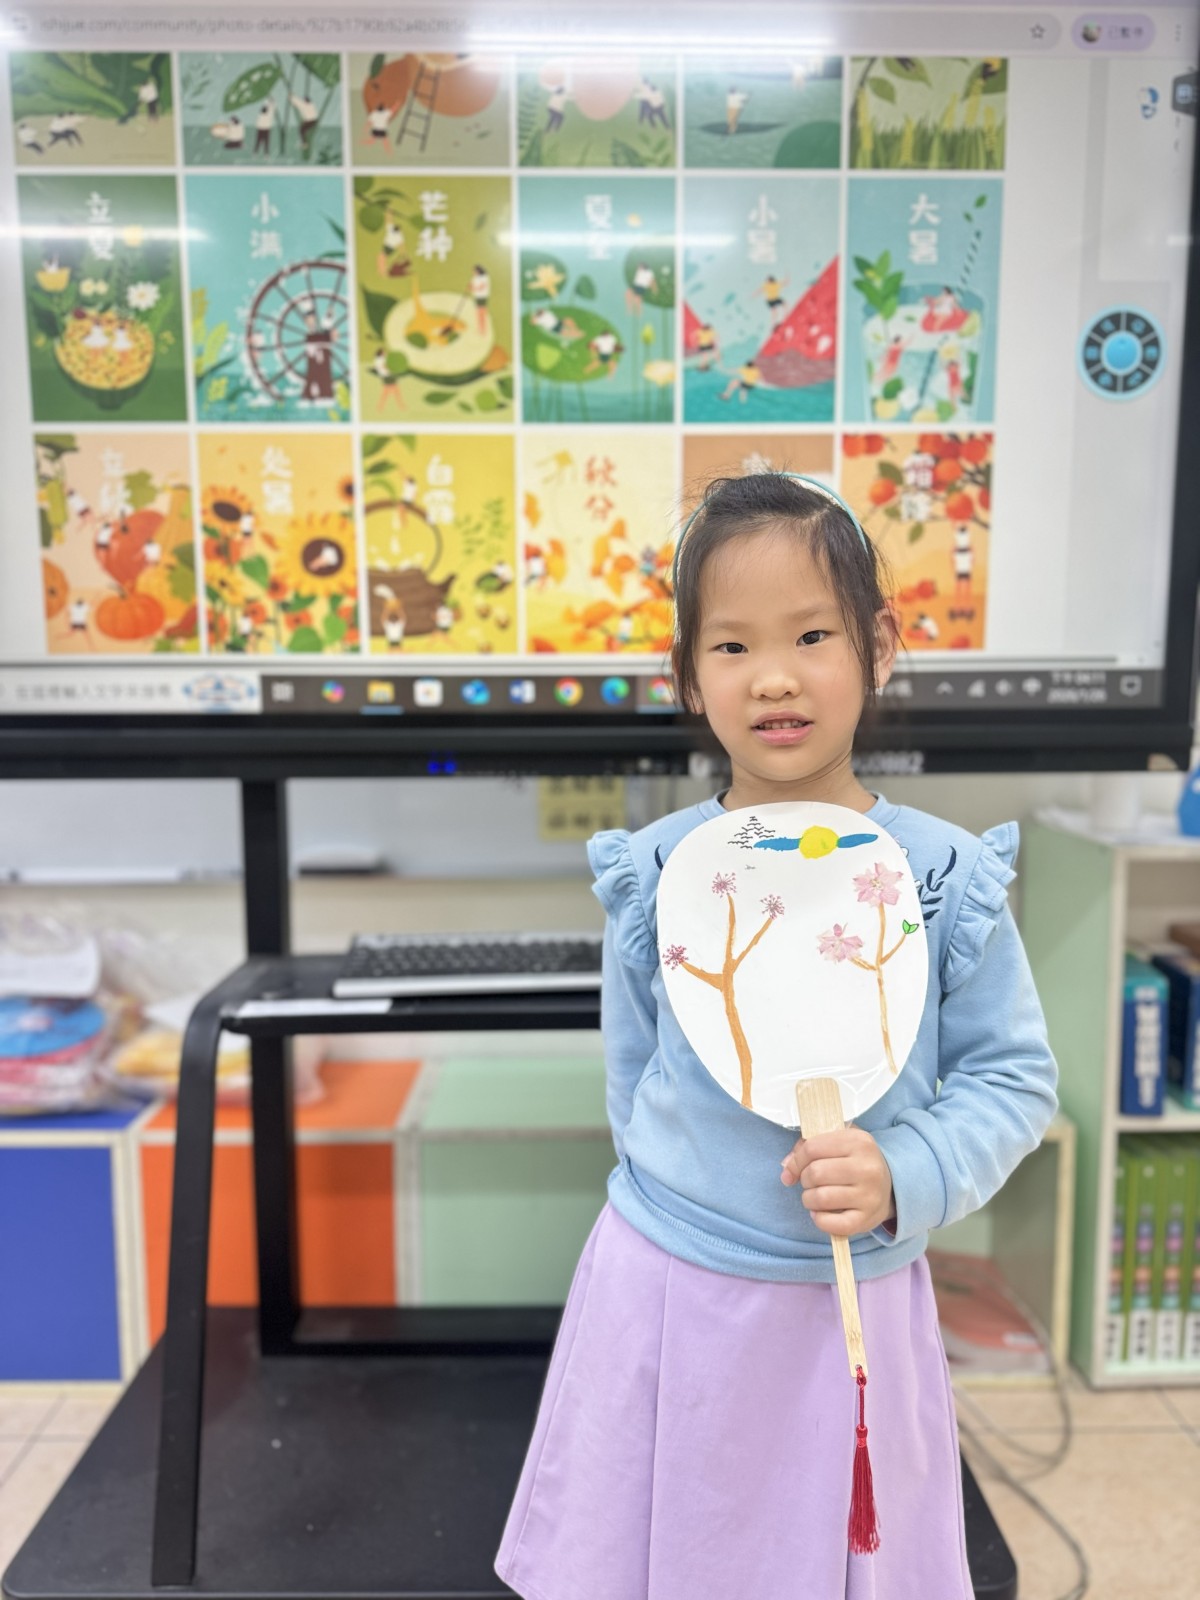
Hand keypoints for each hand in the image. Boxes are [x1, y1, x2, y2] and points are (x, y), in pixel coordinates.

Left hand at [780, 1127, 895, 1237]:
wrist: (891, 1186)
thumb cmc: (856, 1162)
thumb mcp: (839, 1143)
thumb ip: (808, 1147)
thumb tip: (786, 1169)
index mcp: (859, 1142)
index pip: (812, 1148)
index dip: (796, 1160)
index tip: (793, 1168)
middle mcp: (867, 1168)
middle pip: (815, 1173)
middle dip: (804, 1179)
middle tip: (811, 1182)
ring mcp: (869, 1195)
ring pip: (820, 1198)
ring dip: (809, 1199)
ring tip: (816, 1197)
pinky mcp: (866, 1220)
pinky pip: (830, 1223)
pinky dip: (819, 1219)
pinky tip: (821, 1213)